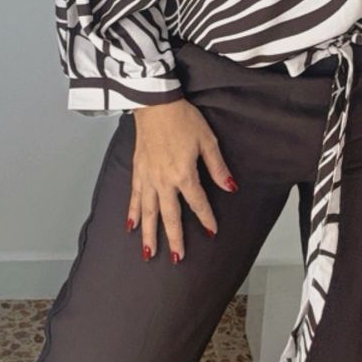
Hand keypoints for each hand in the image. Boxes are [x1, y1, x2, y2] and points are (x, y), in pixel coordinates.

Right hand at [129, 98, 238, 263]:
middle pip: (170, 216)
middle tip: (177, 258)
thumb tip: (230, 187)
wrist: (155, 103)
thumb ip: (218, 167)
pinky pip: (134, 196)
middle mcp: (164, 181)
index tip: (211, 232)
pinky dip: (132, 212)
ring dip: (149, 234)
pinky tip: (130, 226)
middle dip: (174, 238)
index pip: (197, 203)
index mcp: (184, 174)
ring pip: (148, 212)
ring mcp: (148, 177)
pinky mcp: (137, 170)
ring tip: (149, 253)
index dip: (206, 219)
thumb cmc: (182, 118)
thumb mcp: (207, 141)